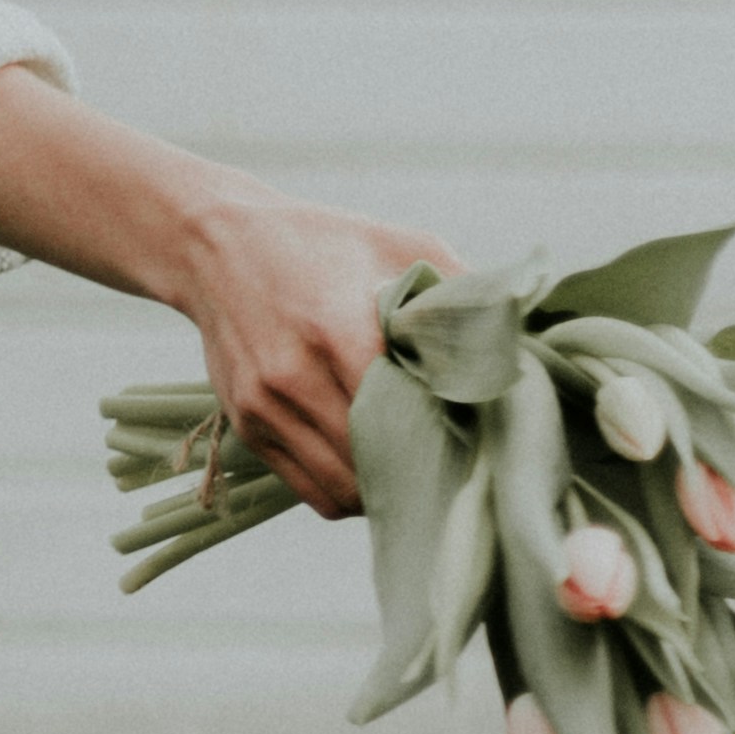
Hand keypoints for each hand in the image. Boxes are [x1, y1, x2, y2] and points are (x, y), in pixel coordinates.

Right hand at [166, 191, 454, 518]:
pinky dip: (348, 492)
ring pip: (342, 492)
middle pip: (376, 465)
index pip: (405, 417)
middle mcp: (293, 377)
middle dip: (422, 473)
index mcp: (336, 330)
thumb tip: (522, 338)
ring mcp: (264, 408)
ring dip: (385, 492)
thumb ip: (460, 289)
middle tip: (459, 464)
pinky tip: (372, 467)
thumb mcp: (396, 244)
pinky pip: (310, 491)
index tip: (480, 437)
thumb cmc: (318, 241)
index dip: (450, 437)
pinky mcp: (247, 426)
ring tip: (417, 471)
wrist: (212, 243)